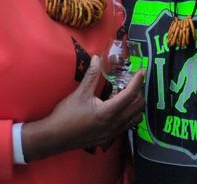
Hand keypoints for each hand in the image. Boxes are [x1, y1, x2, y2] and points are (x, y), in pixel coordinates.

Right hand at [22, 56, 144, 161]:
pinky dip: (128, 115)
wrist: (55, 137)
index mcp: (107, 112)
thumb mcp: (80, 93)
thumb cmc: (66, 115)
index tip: (142, 71)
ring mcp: (112, 133)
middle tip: (133, 82)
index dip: (138, 81)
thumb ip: (92, 75)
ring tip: (126, 94)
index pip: (130, 95)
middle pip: (138, 107)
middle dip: (139, 92)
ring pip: (134, 118)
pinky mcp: (109, 138)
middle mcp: (114, 124)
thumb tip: (97, 58)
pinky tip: (118, 108)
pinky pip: (126, 125)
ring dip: (135, 105)